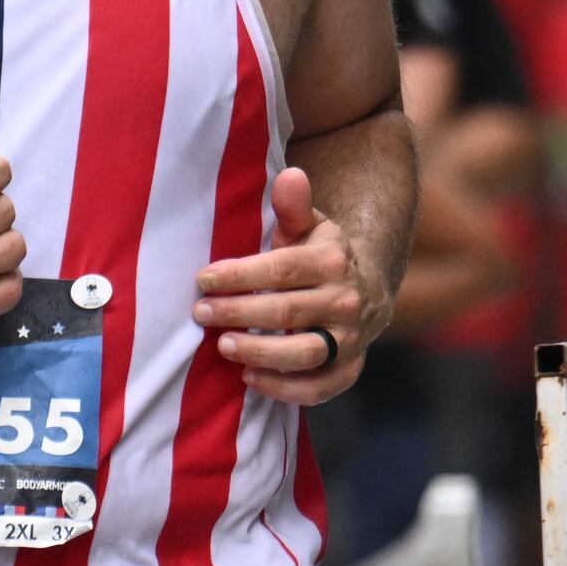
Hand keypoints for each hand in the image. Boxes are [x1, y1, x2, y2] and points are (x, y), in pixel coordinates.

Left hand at [194, 165, 386, 403]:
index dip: (239, 275)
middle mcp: (346, 301)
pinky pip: (320, 387)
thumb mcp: (309, 227)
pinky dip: (286, 389)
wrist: (366, 290)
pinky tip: (250, 378)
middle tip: (200, 313)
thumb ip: (293, 207)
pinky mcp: (349, 369)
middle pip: (286, 311)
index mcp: (332, 261)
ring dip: (260, 352)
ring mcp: (350, 339)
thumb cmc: (318, 256)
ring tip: (223, 346)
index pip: (280, 269)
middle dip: (238, 313)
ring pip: (304, 352)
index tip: (202, 279)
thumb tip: (290, 176)